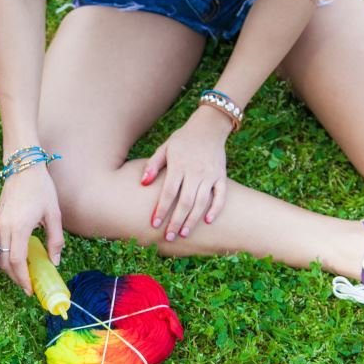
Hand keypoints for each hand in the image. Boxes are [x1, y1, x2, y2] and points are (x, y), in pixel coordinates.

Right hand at [0, 163, 63, 294]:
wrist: (22, 167)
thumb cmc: (41, 188)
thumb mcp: (54, 214)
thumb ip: (55, 240)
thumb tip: (54, 262)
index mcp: (19, 227)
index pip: (17, 261)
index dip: (23, 278)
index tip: (30, 289)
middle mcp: (4, 227)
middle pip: (4, 262)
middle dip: (15, 278)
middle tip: (28, 287)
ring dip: (9, 269)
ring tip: (23, 275)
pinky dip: (4, 257)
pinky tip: (17, 259)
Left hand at [141, 107, 230, 240]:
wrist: (209, 127)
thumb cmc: (182, 140)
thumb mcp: (164, 148)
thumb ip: (153, 165)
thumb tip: (142, 183)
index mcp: (178, 166)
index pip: (168, 192)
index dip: (161, 209)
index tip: (154, 224)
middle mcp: (195, 172)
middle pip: (185, 202)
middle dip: (176, 221)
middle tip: (169, 237)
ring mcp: (210, 174)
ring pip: (202, 201)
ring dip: (193, 219)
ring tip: (183, 233)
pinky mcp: (221, 175)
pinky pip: (221, 195)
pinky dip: (216, 208)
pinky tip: (208, 221)